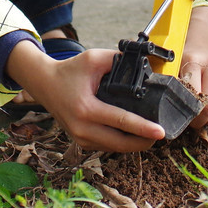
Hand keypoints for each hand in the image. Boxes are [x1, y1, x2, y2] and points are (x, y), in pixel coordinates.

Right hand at [5, 44, 164, 151]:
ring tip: (151, 134)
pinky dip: (122, 143)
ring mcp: (80, 138)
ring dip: (134, 144)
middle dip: (144, 141)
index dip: (143, 127)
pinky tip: (134, 135)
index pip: (121, 121)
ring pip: (115, 148)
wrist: (45, 84)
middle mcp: (82, 128)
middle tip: (162, 135)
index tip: (161, 132)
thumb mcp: (93, 58)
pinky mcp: (81, 142)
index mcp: (86, 108)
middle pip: (121, 144)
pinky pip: (107, 146)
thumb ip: (117, 60)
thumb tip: (143, 64)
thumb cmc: (70, 70)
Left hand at [179, 6, 207, 129]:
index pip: (193, 97)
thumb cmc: (185, 62)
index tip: (180, 116)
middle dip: (198, 121)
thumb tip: (154, 108)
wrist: (206, 46)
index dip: (186, 113)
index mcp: (193, 61)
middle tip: (191, 120)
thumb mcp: (173, 67)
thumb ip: (167, 84)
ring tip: (202, 115)